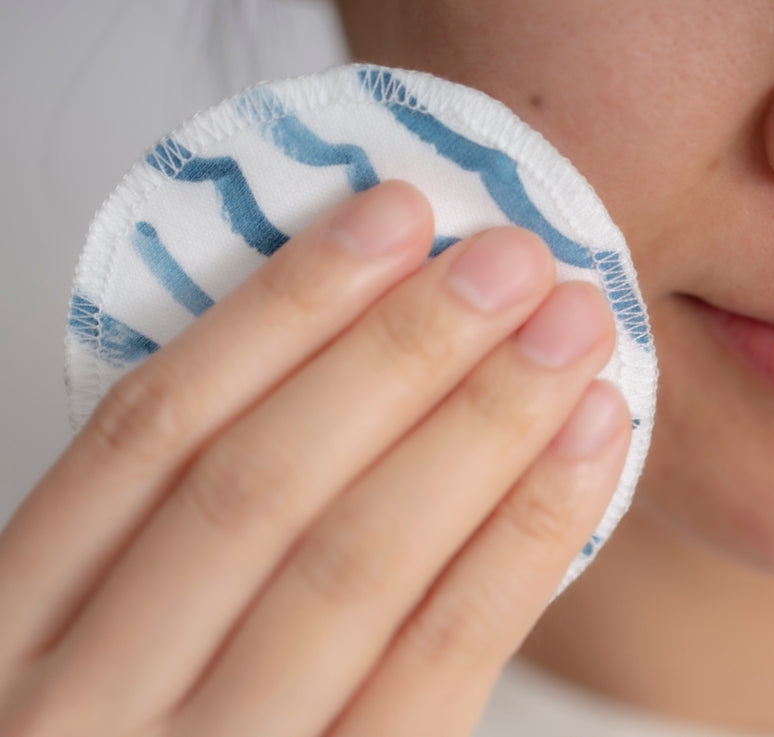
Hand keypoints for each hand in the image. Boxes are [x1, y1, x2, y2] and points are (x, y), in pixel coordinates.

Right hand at [0, 180, 629, 736]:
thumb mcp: (89, 653)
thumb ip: (177, 540)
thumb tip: (335, 353)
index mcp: (9, 634)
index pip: (149, 433)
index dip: (279, 310)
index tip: (389, 216)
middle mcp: (81, 709)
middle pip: (261, 486)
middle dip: (400, 353)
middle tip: (510, 257)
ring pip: (353, 568)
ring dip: (478, 428)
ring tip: (571, 333)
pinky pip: (436, 670)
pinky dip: (520, 547)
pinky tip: (584, 453)